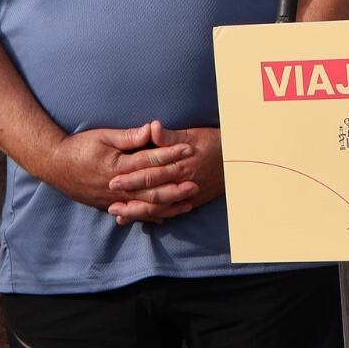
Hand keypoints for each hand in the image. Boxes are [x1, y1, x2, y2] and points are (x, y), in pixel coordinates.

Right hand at [40, 124, 195, 221]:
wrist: (55, 165)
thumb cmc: (80, 147)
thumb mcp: (103, 136)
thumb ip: (129, 136)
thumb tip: (152, 129)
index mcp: (117, 166)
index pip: (149, 161)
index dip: (170, 155)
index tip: (189, 150)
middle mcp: (117, 186)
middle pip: (151, 189)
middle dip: (175, 186)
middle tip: (196, 183)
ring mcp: (113, 198)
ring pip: (145, 206)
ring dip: (168, 205)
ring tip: (188, 204)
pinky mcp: (109, 205)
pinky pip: (133, 213)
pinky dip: (150, 216)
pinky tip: (165, 217)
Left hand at [108, 121, 222, 221]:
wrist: (238, 158)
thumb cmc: (214, 143)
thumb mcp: (192, 134)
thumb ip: (169, 136)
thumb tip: (151, 127)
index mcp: (179, 164)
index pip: (150, 173)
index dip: (131, 178)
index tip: (113, 180)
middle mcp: (183, 182)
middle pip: (152, 194)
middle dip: (130, 200)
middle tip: (110, 204)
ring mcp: (189, 194)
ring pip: (161, 207)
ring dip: (140, 212)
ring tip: (120, 215)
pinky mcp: (193, 201)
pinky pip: (172, 212)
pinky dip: (157, 217)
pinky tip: (143, 220)